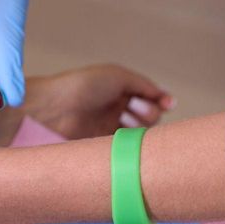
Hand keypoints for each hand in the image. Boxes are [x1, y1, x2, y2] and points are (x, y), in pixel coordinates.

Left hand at [23, 63, 174, 138]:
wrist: (55, 110)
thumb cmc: (84, 86)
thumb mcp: (118, 76)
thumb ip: (145, 86)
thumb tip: (169, 99)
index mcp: (121, 90)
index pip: (151, 98)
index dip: (161, 101)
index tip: (167, 103)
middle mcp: (118, 109)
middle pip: (151, 116)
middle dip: (148, 111)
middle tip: (131, 107)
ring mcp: (112, 128)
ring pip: (142, 132)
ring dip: (140, 124)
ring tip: (123, 119)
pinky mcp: (105, 146)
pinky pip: (128, 147)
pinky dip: (133, 141)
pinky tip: (124, 132)